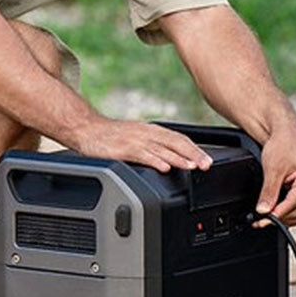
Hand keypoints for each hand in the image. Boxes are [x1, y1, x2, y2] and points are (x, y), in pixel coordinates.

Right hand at [67, 116, 211, 173]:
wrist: (86, 129)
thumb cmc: (111, 136)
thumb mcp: (136, 138)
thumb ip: (154, 146)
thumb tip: (172, 158)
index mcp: (152, 130)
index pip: (179, 138)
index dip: (195, 149)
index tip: (208, 159)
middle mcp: (146, 133)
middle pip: (175, 143)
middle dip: (193, 154)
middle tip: (207, 165)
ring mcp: (135, 140)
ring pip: (162, 149)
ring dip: (179, 158)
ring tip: (193, 166)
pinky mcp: (122, 149)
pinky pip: (142, 155)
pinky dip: (155, 160)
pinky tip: (164, 167)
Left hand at [255, 122, 295, 225]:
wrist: (287, 133)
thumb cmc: (283, 144)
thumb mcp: (272, 169)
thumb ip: (268, 192)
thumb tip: (263, 211)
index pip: (293, 206)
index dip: (275, 215)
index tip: (260, 220)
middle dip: (280, 218)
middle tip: (260, 220)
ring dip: (285, 216)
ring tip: (267, 213)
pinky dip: (290, 211)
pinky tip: (277, 207)